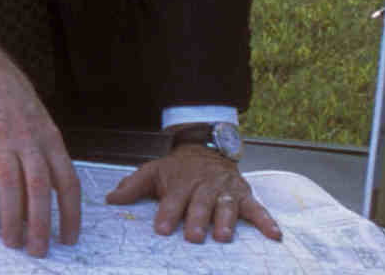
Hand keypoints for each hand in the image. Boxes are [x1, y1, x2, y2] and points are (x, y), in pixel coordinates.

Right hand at [0, 40, 80, 256]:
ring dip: (11, 219)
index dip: (71, 213)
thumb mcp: (43, 124)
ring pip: (10, 187)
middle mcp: (28, 141)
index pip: (68, 182)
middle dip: (41, 224)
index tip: (69, 238)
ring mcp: (0, 141)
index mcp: (50, 140)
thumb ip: (49, 156)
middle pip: (40, 189)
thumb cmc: (16, 101)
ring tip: (11, 242)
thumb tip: (54, 197)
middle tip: (38, 250)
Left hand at [105, 144, 282, 242]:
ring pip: (226, 206)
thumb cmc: (177, 168)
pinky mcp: (243, 195)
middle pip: (200, 203)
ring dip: (225, 221)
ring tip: (223, 236)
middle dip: (197, 219)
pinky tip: (274, 235)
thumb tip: (109, 200)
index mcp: (180, 182)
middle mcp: (203, 186)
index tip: (163, 228)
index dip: (167, 213)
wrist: (207, 147)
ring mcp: (225, 191)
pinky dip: (266, 221)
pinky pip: (256, 208)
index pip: (172, 199)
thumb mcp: (153, 171)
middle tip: (194, 236)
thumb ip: (132, 186)